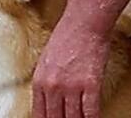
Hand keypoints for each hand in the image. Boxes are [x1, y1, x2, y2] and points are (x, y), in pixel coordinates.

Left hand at [33, 0, 130, 117]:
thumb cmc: (67, 37)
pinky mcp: (90, 84)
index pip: (39, 113)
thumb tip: (51, 101)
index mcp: (40, 80)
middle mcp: (52, 85)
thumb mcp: (47, 62)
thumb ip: (47, 83)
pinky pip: (91, 111)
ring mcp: (71, 86)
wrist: (83, 23)